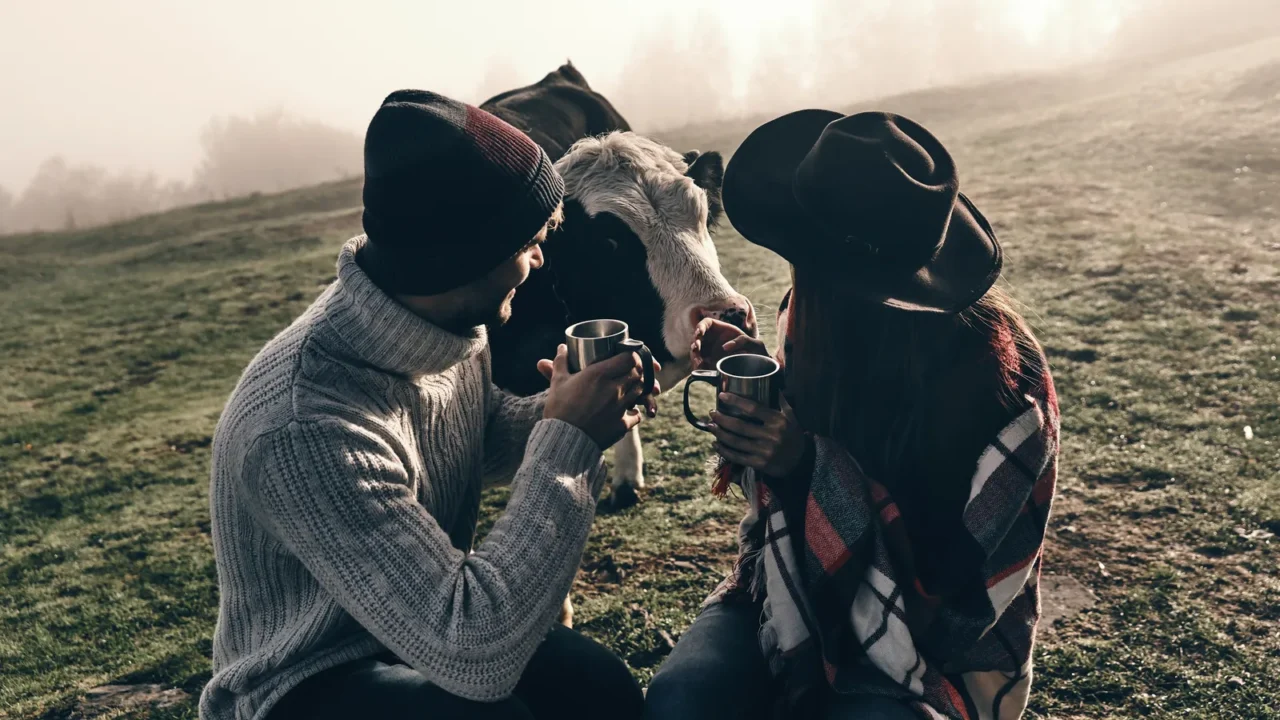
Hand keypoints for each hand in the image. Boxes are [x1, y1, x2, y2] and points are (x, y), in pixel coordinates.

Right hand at [540, 345, 662, 448]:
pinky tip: (628, 412)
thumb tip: (562, 347)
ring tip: (628, 390)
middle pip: (637, 374)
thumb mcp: (557, 382)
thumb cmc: (559, 408)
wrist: (562, 440)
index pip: (630, 358)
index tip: (628, 358)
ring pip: (640, 392)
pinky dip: (634, 413)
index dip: (632, 356)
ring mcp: (620, 408)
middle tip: (628, 373)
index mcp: (599, 374)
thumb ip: (561, 362)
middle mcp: (614, 389)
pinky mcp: (622, 425)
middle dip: (635, 372)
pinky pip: (637, 415)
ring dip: (636, 389)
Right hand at [690, 318, 768, 370]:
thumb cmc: (754, 351)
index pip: (705, 324)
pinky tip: (700, 368)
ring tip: (698, 362)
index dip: (700, 327)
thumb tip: (725, 347)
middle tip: (696, 348)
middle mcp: (711, 339)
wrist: (754, 366)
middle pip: (697, 339)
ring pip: (696, 352)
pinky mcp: (709, 364)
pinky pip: (700, 364)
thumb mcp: (753, 343)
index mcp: (719, 330)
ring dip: (695, 356)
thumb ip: (742, 341)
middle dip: (695, 343)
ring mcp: (709, 351)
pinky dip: (699, 367)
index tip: (699, 332)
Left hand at [709, 393, 807, 477]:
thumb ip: (781, 401)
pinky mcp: (760, 464)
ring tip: (710, 426)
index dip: (735, 401)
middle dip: (722, 419)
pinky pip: (737, 457)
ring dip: (719, 433)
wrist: (801, 461)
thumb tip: (773, 383)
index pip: (752, 408)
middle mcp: (771, 436)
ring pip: (736, 442)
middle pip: (740, 426)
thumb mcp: (792, 416)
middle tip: (712, 412)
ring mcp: (764, 451)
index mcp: (777, 421)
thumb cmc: (794, 435)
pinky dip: (724, 450)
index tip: (722, 396)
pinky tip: (716, 443)